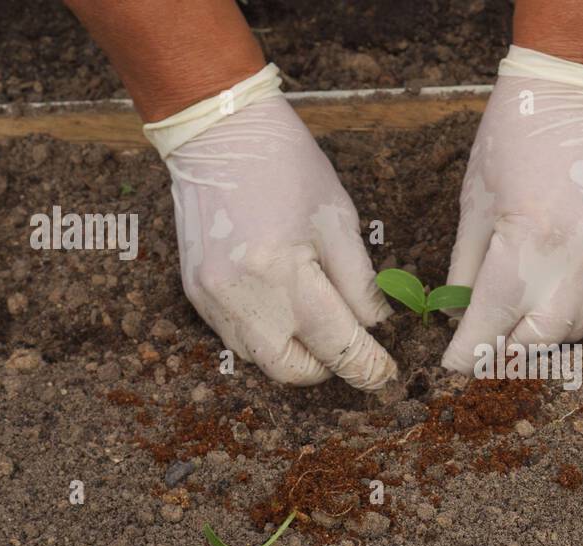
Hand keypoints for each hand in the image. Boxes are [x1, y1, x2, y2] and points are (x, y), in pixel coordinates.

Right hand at [159, 90, 395, 388]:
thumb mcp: (339, 221)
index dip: (367, 366)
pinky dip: (267, 334)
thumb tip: (374, 329)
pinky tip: (283, 305)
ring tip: (318, 322)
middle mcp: (242, 295)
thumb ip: (359, 284)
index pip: (336, 344)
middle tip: (353, 348)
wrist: (218, 132)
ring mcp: (212, 297)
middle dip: (328, 366)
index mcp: (284, 272)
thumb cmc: (287, 168)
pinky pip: (235, 337)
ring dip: (295, 353)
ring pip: (261, 359)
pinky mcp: (195, 292)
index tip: (386, 376)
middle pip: (292, 369)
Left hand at [441, 46, 582, 372]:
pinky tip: (543, 297)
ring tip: (511, 327)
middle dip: (505, 351)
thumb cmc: (517, 131)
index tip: (451, 364)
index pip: (494, 318)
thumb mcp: (475, 199)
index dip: (468, 349)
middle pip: (540, 338)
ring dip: (539, 336)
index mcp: (529, 238)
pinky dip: (566, 308)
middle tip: (479, 349)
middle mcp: (576, 254)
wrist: (580, 87)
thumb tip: (459, 313)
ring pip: (575, 326)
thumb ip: (467, 265)